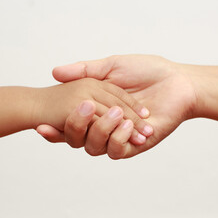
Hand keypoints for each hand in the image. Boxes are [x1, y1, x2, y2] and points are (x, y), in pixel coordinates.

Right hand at [39, 55, 197, 158]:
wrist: (176, 81)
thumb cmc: (146, 71)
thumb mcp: (112, 67)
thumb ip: (85, 70)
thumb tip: (55, 72)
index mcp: (94, 109)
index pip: (68, 123)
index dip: (52, 128)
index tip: (41, 125)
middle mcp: (102, 125)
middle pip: (76, 139)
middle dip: (75, 127)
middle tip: (84, 107)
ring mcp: (118, 136)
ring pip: (94, 147)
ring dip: (100, 130)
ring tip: (115, 112)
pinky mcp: (135, 144)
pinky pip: (118, 151)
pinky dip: (119, 139)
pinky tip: (128, 125)